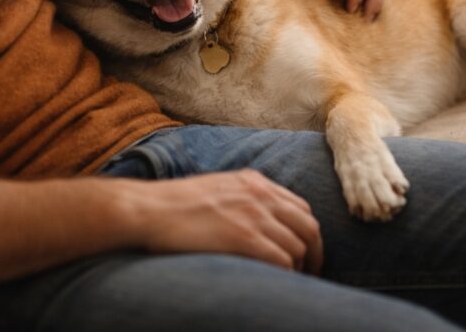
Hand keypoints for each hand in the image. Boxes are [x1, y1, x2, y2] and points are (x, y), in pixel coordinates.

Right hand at [125, 170, 322, 273]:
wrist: (150, 209)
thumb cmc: (174, 204)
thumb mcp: (217, 188)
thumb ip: (242, 198)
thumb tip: (256, 221)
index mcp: (255, 181)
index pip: (300, 207)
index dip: (306, 232)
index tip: (304, 251)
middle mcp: (261, 194)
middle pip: (308, 226)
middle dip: (315, 252)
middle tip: (311, 273)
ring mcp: (254, 215)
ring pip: (299, 246)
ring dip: (300, 268)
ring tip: (291, 284)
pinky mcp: (245, 238)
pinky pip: (283, 260)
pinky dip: (287, 275)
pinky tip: (277, 284)